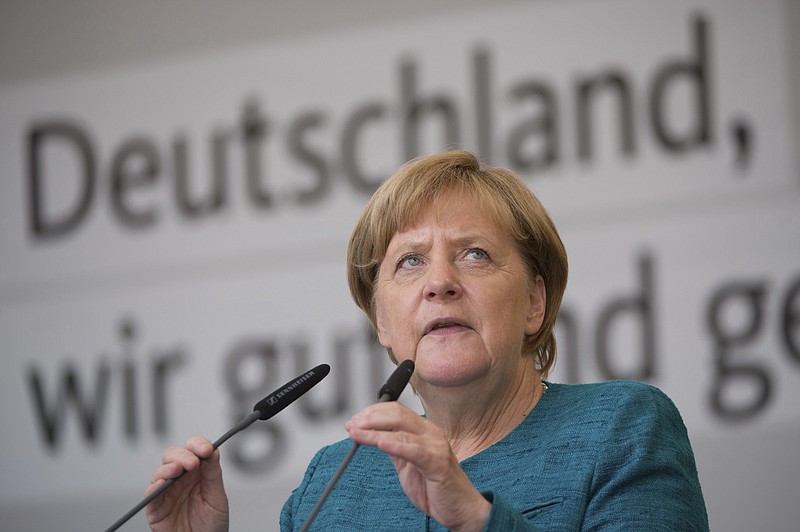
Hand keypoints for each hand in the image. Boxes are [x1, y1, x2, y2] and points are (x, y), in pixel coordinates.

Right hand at [145, 436, 228, 531]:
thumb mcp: (217, 498)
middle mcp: (180, 479)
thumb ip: (213, 474)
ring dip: (168, 467)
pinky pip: (150, 494)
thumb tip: (213, 451)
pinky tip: (161, 484)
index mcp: (197, 473)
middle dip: (182, 455)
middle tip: (192, 463)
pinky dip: (154, 487)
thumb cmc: (211, 524)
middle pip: (173, 455)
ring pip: (160, 471)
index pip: (194, 450)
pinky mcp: (155, 508)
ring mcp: (166, 492)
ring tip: (178, 470)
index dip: (198, 445)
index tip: (206, 449)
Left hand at [345, 403, 490, 531]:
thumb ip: (394, 448)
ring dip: (373, 431)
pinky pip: (413, 450)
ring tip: (355, 433)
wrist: (460, 508)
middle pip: (396, 414)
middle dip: (369, 418)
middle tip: (351, 425)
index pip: (396, 410)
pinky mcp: (437, 463)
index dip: (372, 412)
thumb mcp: (408, 464)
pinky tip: (380, 443)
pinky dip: (394, 445)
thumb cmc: (436, 487)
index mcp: (424, 430)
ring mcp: (435, 446)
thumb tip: (373, 436)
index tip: (354, 420)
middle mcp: (431, 433)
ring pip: (400, 429)